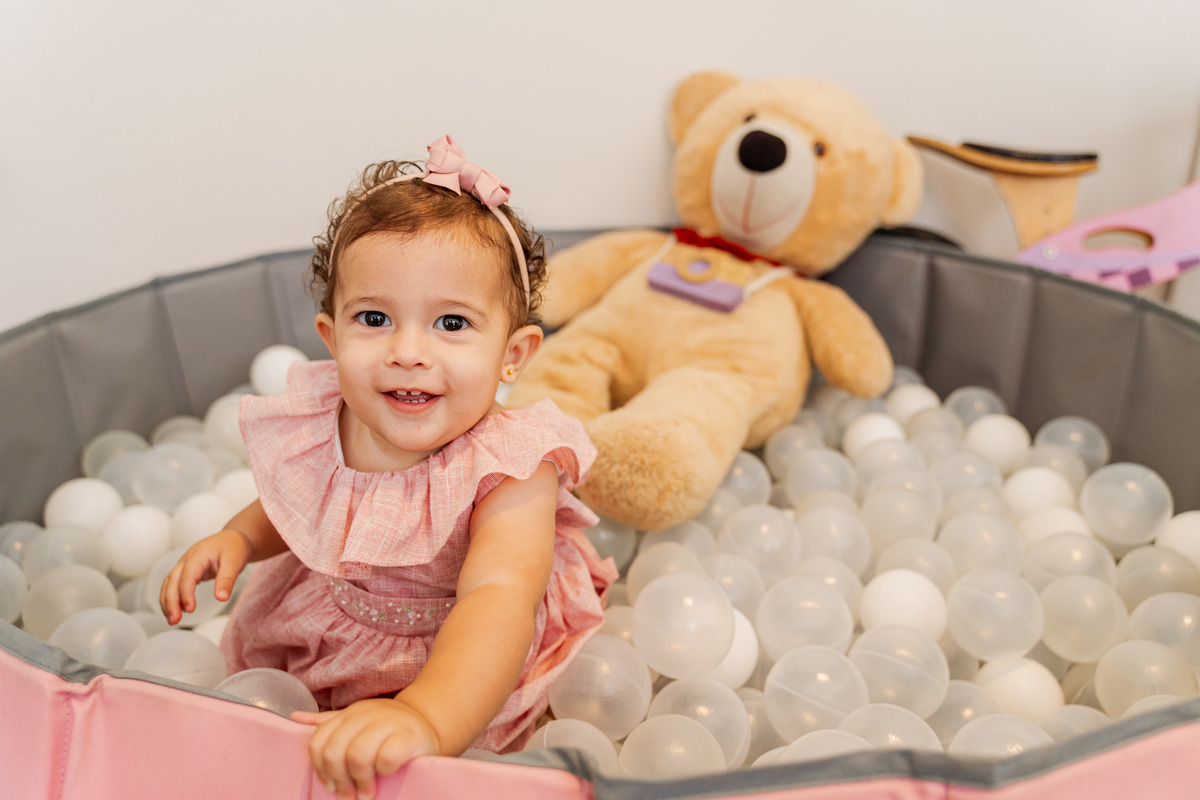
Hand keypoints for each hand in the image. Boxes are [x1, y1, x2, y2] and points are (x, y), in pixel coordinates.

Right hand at [158, 528, 252, 624]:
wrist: (233, 539)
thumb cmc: (235, 548)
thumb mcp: (235, 562)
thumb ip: (227, 580)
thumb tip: (221, 598)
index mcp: (198, 554)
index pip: (187, 575)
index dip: (186, 593)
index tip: (190, 609)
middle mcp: (187, 559)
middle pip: (173, 580)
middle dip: (171, 601)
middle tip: (174, 620)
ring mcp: (184, 565)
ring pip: (169, 584)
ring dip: (167, 602)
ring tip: (172, 620)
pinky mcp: (185, 572)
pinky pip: (173, 585)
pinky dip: (171, 598)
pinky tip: (174, 612)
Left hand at [291, 698, 439, 799]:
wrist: (429, 721)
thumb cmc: (389, 729)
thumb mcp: (358, 722)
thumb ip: (328, 722)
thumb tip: (295, 717)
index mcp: (350, 714)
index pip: (319, 740)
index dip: (320, 768)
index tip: (330, 785)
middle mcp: (366, 715)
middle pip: (335, 750)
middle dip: (339, 779)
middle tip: (348, 795)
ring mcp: (388, 723)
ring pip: (358, 754)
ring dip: (360, 779)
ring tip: (366, 792)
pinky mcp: (409, 736)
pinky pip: (387, 758)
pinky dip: (383, 771)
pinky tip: (387, 775)